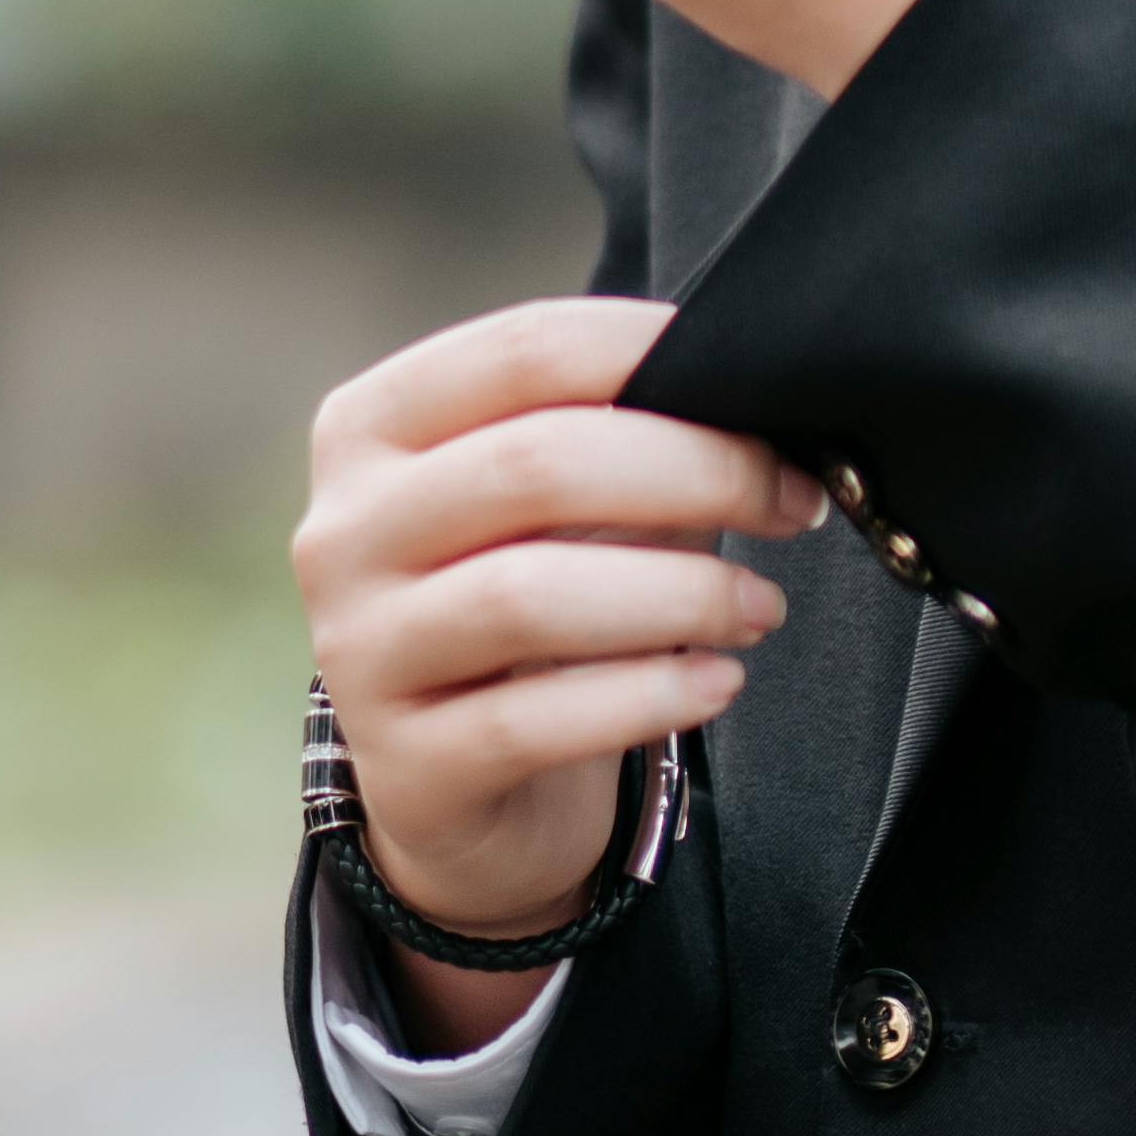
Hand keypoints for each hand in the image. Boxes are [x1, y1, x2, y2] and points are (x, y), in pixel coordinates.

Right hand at [293, 296, 820, 1023]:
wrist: (455, 783)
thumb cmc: (524, 598)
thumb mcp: (550, 506)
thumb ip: (620, 436)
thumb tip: (765, 401)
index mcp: (371, 429)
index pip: (523, 352)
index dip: (656, 356)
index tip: (765, 390)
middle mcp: (342, 532)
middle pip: (533, 466)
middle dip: (697, 473)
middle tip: (792, 502)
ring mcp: (359, 652)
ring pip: (527, 597)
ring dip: (681, 594)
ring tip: (762, 607)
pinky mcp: (406, 765)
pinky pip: (534, 721)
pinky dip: (649, 696)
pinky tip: (720, 682)